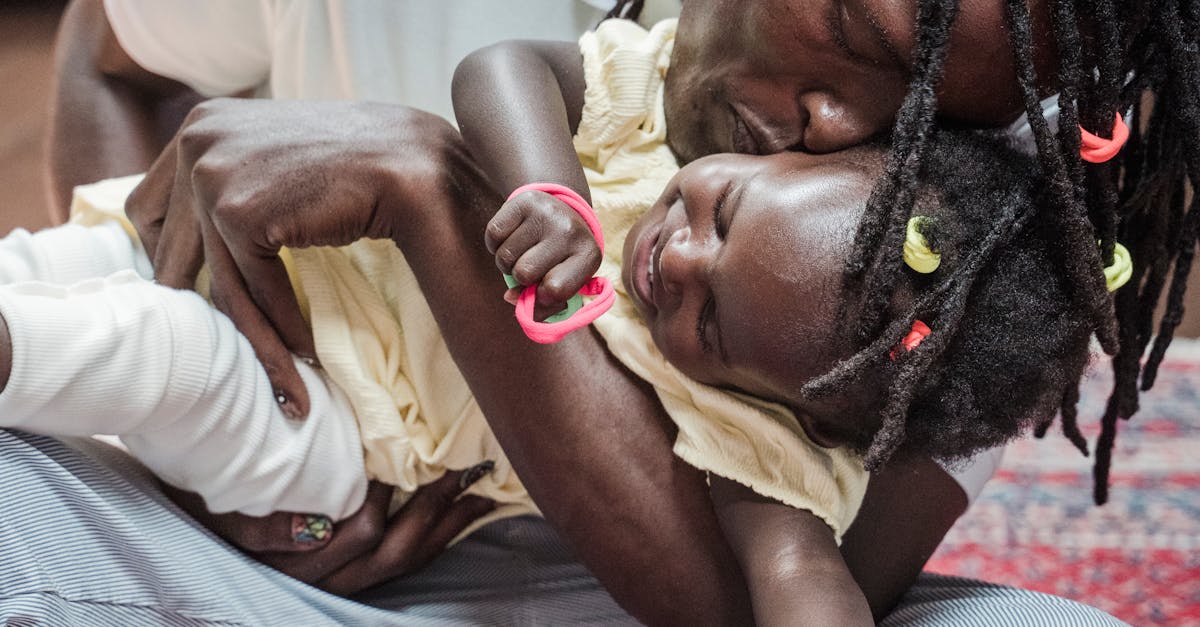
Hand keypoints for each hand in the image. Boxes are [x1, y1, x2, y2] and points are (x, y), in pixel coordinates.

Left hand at [125, 98, 475, 417]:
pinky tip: (304, 352)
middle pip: (170, 250)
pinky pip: (253, 288)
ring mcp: (213, 175)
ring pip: (217, 280)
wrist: (407, 159)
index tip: (189, 286)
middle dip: (195, 303)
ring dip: (248, 334)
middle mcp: (194, 143)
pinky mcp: (239, 212)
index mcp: (198, 126)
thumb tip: (198, 235)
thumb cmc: (352, 163)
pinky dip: (280, 326)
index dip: (161, 254)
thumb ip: (233, 178)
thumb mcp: (273, 156)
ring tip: (273, 371)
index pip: (147, 206)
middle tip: (218, 342)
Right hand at [162, 465, 496, 593]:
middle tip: (463, 464)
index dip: (393, 493)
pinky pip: (405, 565)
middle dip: (434, 508)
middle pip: (395, 550)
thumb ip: (266, 525)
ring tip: (478, 490)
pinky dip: (436, 538)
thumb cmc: (211, 504)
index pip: (362, 530)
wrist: (197, 529)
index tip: (412, 450)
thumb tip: (314, 529)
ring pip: (406, 562)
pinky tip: (459, 514)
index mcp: (296, 562)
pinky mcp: (356, 577)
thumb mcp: (226, 512)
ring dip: (446, 525)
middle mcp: (325, 581)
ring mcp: (343, 583)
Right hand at [486, 190, 601, 320]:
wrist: (559, 208)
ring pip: (505, 257)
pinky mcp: (524, 201)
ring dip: (507, 262)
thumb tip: (511, 297)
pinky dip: (495, 244)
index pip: (556, 291)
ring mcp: (547, 214)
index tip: (543, 288)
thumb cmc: (560, 257)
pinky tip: (511, 237)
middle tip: (532, 264)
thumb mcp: (564, 281)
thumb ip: (543, 304)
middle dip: (520, 277)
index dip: (542, 296)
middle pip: (524, 274)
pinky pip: (493, 235)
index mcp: (589, 255)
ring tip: (523, 251)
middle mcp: (571, 231)